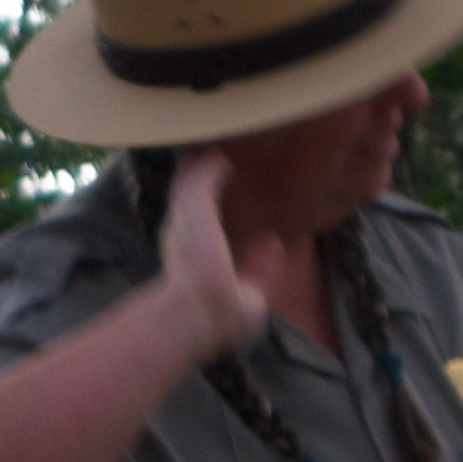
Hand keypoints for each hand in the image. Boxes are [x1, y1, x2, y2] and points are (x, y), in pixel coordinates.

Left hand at [158, 151, 280, 358]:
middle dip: (228, 210)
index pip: (192, 198)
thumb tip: (214, 154)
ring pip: (241, 249)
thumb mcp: (191, 206)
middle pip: (218, 224)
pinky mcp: (250, 293)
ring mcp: (227, 273)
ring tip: (267, 217)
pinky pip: (260, 272)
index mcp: (185, 229)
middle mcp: (205, 251)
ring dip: (252, 236)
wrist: (206, 307)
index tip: (219, 159)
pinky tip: (277, 243)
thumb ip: (200, 179)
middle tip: (248, 188)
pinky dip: (267, 258)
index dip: (202, 180)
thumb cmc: (193, 254)